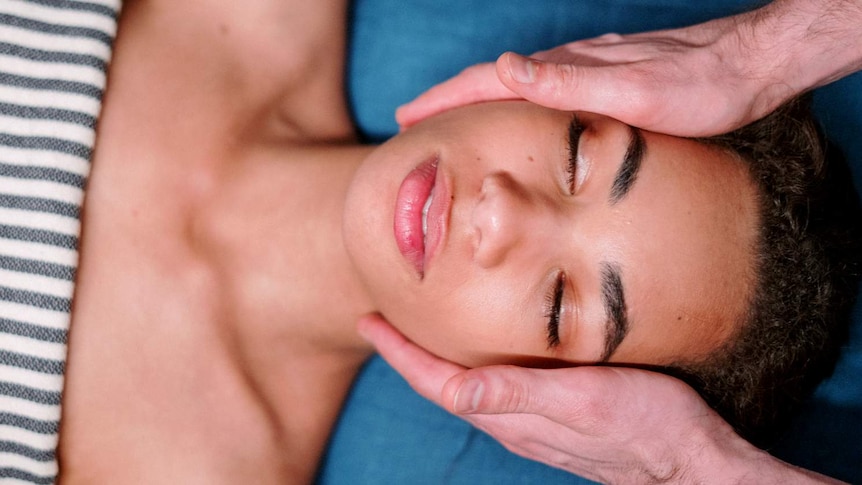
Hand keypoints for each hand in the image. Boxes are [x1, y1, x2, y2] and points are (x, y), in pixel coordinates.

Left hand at [358, 314, 842, 483]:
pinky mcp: (557, 414)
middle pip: (444, 385)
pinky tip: (484, 346)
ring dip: (437, 357)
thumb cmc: (645, 425)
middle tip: (384, 317)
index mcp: (511, 415)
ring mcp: (534, 421)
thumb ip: (520, 393)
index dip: (399, 352)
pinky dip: (474, 361)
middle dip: (409, 353)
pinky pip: (498, 387)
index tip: (369, 320)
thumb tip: (455, 389)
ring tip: (420, 328)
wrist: (691, 459)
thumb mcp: (584, 400)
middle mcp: (514, 420)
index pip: (436, 382)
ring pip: (468, 386)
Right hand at [397, 0, 861, 137]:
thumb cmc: (695, 87)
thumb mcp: (632, 92)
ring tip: (449, 122)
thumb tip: (504, 68)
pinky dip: (510, 105)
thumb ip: (568, 81)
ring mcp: (584, 72)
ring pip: (514, 86)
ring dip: (475, 102)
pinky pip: (540, 93)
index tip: (406, 116)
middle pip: (492, 80)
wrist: (745, 68)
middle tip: (412, 122)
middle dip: (447, 99)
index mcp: (565, 70)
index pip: (487, 80)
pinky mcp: (601, 82)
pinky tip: (514, 119)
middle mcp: (568, 67)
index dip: (443, 98)